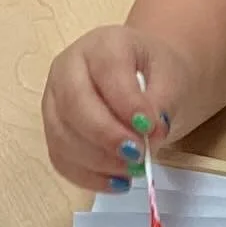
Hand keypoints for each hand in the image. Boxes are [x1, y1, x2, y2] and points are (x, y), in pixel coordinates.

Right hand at [41, 26, 188, 192]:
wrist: (146, 78)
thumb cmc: (157, 74)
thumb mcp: (172, 77)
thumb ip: (163, 101)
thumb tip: (150, 134)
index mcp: (103, 44)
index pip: (107, 70)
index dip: (127, 103)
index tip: (150, 127)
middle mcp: (69, 67)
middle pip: (75, 104)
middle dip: (107, 136)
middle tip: (138, 156)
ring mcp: (54, 99)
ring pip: (63, 135)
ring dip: (98, 161)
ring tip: (133, 170)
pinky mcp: (54, 129)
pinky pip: (61, 158)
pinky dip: (88, 176)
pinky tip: (117, 182)